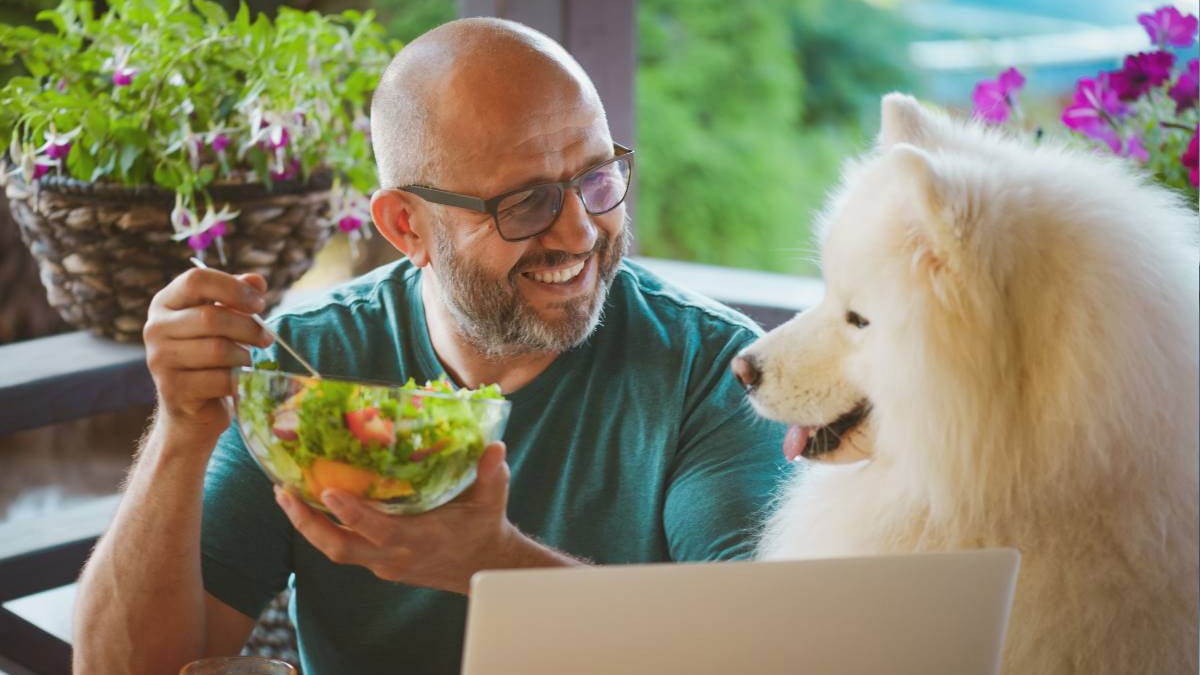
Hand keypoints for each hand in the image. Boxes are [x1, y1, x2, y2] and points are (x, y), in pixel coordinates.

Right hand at [143, 267, 273, 445]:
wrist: (192, 409)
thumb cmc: (210, 357)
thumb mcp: (223, 322)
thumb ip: (237, 297)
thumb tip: (257, 281)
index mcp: (165, 303)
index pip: (196, 280)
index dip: (233, 288)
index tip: (259, 303)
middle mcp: (155, 328)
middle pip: (212, 317)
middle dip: (249, 328)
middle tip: (267, 338)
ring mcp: (160, 360)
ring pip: (217, 350)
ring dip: (243, 356)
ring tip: (247, 360)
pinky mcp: (173, 390)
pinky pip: (219, 379)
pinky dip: (237, 381)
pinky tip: (237, 381)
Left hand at [275, 442, 521, 593]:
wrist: (483, 567)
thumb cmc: (484, 527)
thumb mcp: (492, 499)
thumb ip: (492, 474)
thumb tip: (494, 447)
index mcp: (420, 540)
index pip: (379, 530)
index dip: (352, 513)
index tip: (328, 491)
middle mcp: (395, 556)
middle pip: (340, 548)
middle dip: (308, 523)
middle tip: (283, 492)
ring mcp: (383, 563)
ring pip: (335, 549)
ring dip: (307, 524)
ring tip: (284, 494)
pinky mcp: (378, 562)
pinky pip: (344, 546)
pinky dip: (323, 527)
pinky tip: (309, 503)